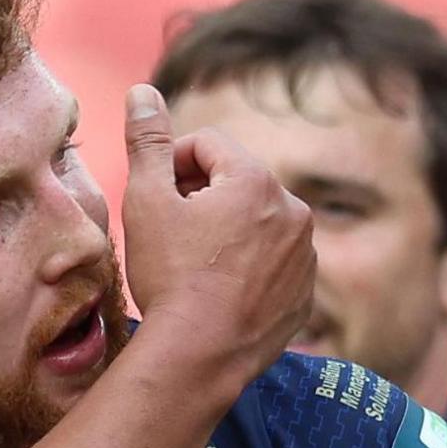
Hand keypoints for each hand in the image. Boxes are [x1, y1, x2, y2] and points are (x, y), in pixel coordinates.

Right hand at [116, 83, 314, 382]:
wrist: (199, 356)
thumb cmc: (170, 276)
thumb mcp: (146, 202)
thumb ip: (147, 141)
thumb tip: (141, 91)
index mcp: (256, 180)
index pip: (206, 146)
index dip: (170, 166)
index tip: (153, 201)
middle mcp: (293, 210)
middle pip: (235, 183)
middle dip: (201, 200)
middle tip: (170, 237)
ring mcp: (305, 255)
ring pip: (257, 225)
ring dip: (226, 234)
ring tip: (194, 269)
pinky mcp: (305, 294)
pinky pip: (273, 265)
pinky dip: (248, 270)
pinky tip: (218, 293)